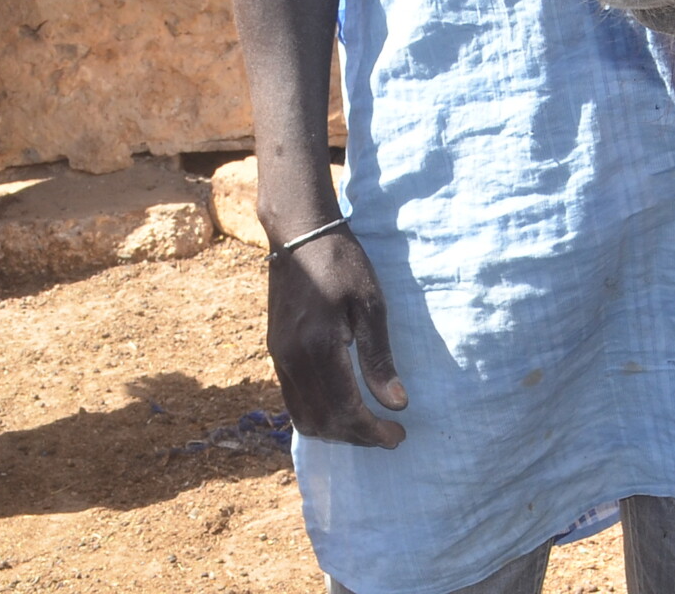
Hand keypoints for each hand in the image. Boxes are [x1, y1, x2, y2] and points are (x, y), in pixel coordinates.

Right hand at [267, 229, 407, 447]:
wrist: (299, 236)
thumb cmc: (343, 264)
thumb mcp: (371, 305)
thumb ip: (379, 358)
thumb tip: (396, 404)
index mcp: (318, 348)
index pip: (344, 410)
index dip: (371, 432)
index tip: (398, 437)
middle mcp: (292, 361)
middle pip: (322, 422)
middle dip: (357, 437)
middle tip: (389, 436)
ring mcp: (279, 358)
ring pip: (303, 417)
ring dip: (336, 430)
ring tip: (369, 427)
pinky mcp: (276, 353)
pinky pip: (293, 400)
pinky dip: (318, 415)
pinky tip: (342, 409)